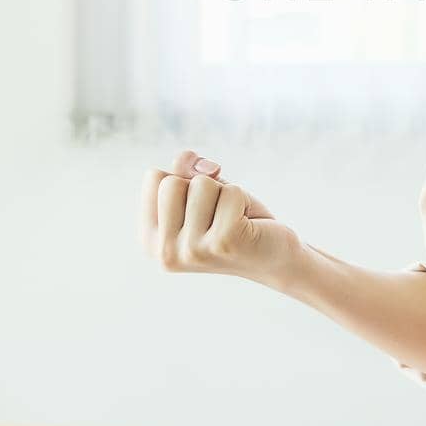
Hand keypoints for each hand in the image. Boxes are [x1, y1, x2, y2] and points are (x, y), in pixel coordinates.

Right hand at [139, 150, 302, 288]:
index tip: (200, 207)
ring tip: (233, 220)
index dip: (183, 180)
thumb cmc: (232, 219)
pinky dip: (243, 199)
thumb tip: (206, 170)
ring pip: (201, 183)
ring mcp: (192, 251)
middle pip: (171, 182)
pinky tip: (246, 226)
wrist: (274, 257)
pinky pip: (230, 192)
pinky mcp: (223, 243)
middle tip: (218, 214)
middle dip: (203, 187)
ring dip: (223, 193)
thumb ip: (186, 169)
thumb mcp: (201, 190)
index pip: (153, 177)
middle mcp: (165, 252)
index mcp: (150, 240)